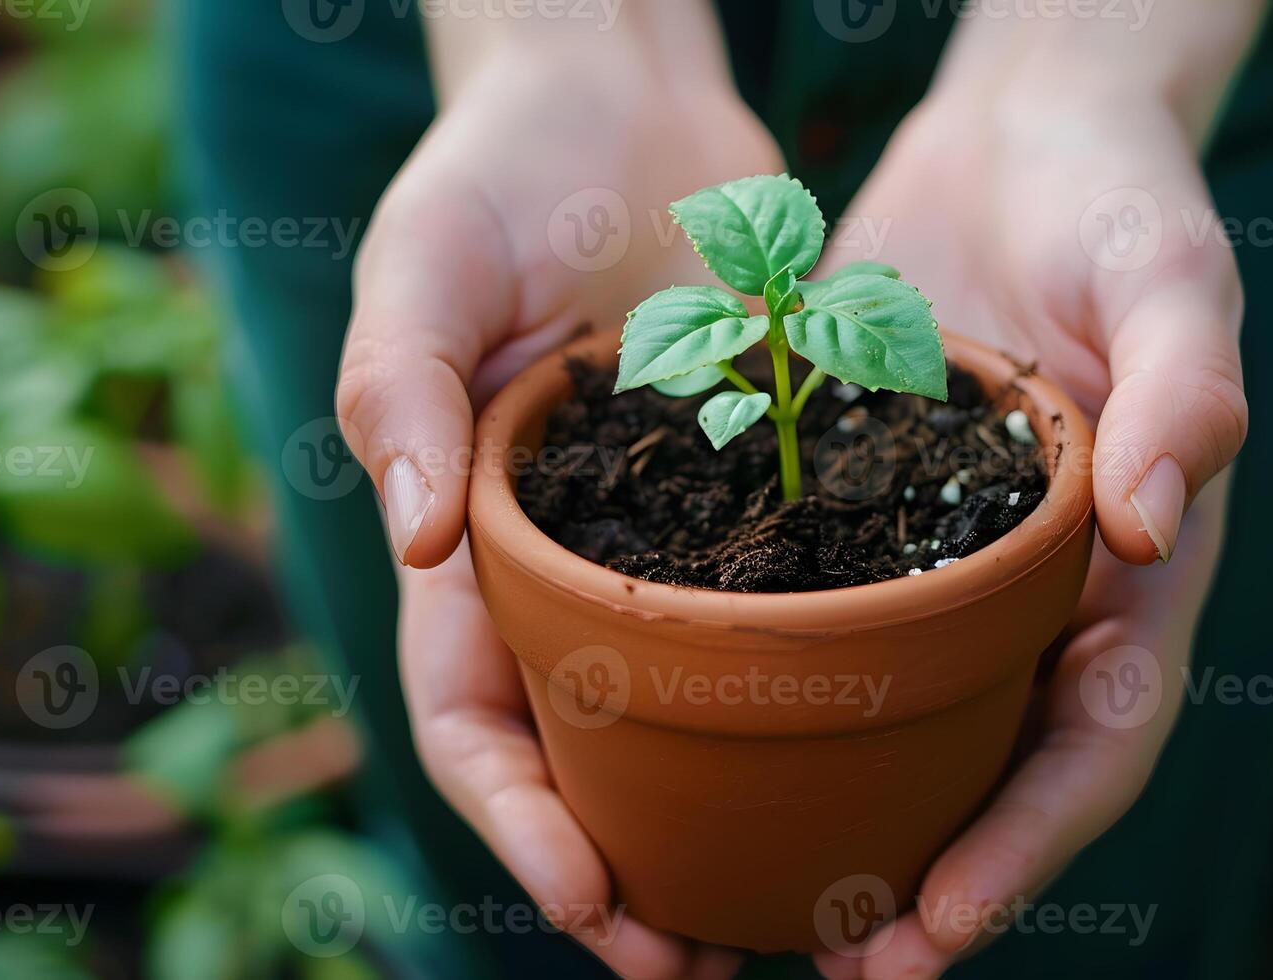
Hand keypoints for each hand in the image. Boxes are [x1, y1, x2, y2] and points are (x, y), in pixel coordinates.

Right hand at [335, 42, 782, 977]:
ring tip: (796, 915)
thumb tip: (416, 536)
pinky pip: (781, 619)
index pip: (473, 716)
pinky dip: (804, 704)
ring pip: (683, 720)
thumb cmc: (496, 172)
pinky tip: (872, 766)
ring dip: (721, 825)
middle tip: (694, 965)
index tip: (596, 904)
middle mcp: (564, 563)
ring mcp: (661, 538)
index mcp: (469, 536)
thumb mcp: (423, 262)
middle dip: (624, 872)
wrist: (616, 95)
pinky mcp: (753, 496)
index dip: (521, 824)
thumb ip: (400, 387)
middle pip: (580, 757)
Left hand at [810, 91, 1247, 977]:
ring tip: (757, 914)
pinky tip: (699, 754)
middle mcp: (1042, 588)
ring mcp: (947, 563)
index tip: (939, 929)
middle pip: (996, 768)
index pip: (1093, 735)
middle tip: (845, 971)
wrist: (1023, 135)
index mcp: (1132, 565)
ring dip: (848, 826)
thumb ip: (1185, 385)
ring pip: (905, 725)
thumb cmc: (1120, 199)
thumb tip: (1157, 518)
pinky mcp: (863, 516)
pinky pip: (826, 628)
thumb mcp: (1169, 272)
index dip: (1027, 842)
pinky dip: (777, 703)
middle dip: (931, 881)